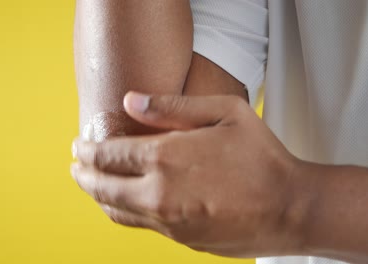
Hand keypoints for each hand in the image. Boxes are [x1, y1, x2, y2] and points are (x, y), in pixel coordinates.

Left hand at [71, 92, 305, 257]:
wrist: (291, 208)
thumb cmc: (261, 156)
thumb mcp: (223, 112)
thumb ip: (172, 105)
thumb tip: (131, 101)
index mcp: (165, 158)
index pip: (107, 155)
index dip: (87, 150)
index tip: (78, 145)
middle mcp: (157, 193)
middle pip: (101, 186)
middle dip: (82, 175)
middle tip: (76, 165)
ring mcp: (166, 221)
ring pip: (114, 210)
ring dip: (97, 196)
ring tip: (91, 183)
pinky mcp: (177, 238)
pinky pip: (138, 224)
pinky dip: (121, 210)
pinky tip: (124, 200)